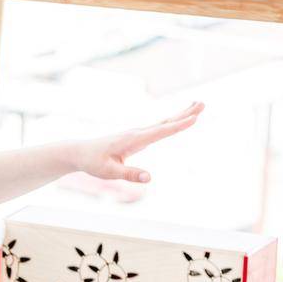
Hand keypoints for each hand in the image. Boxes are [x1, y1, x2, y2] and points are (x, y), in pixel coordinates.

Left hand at [73, 101, 203, 185]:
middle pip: (165, 122)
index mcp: (132, 139)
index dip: (178, 126)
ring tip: (197, 105)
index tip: (194, 118)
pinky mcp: (136, 137)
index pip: (160, 131)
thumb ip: (130, 174)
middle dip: (185, 114)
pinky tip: (179, 119)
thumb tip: (150, 178)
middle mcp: (137, 133)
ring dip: (181, 115)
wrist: (79, 153)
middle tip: (203, 104)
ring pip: (163, 123)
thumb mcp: (109, 172)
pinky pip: (158, 128)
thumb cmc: (93, 162)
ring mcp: (137, 134)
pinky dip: (171, 122)